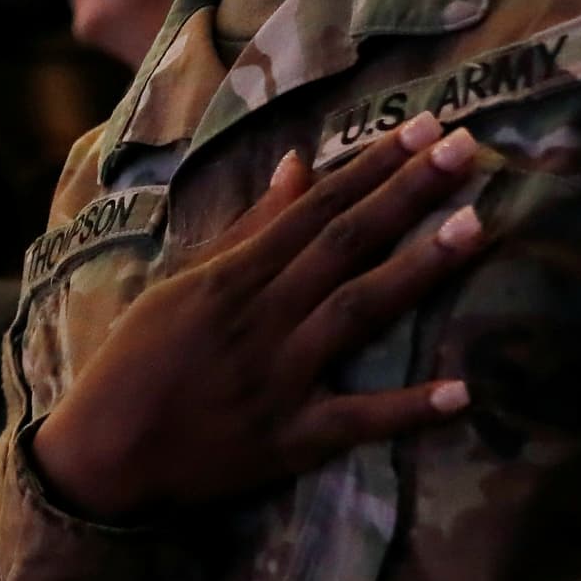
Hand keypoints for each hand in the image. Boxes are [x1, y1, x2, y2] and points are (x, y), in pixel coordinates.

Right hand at [30, 119, 492, 524]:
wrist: (104, 453)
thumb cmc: (138, 362)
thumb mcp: (182, 283)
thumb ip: (248, 228)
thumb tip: (298, 164)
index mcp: (233, 277)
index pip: (315, 209)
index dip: (371, 166)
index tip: (423, 128)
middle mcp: (261, 318)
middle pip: (344, 245)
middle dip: (407, 194)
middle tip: (464, 150)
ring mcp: (280, 378)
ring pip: (356, 311)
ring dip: (417, 268)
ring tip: (476, 226)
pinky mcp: (291, 439)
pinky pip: (356, 420)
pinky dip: (407, 409)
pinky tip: (461, 392)